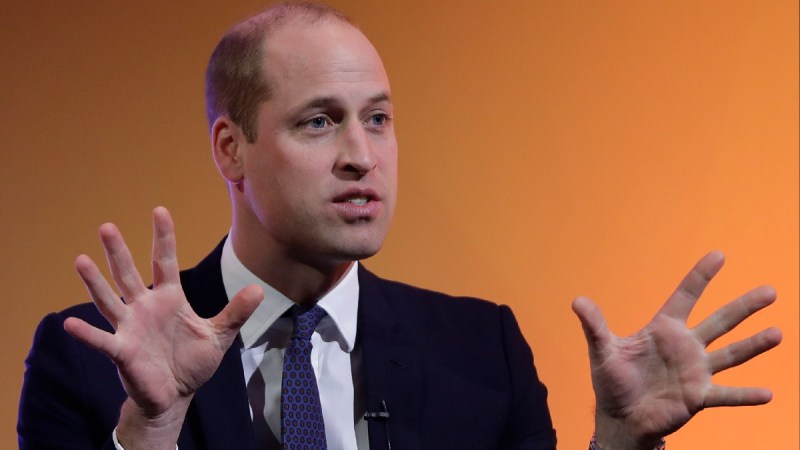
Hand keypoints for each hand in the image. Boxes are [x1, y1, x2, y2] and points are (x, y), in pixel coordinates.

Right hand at [63, 207, 262, 448]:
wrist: (177, 394)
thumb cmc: (193, 362)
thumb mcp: (219, 335)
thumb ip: (236, 312)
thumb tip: (260, 290)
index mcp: (170, 298)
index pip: (165, 261)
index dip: (164, 237)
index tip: (159, 210)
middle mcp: (145, 307)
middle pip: (129, 274)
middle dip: (119, 251)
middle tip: (107, 226)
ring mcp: (131, 327)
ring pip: (110, 299)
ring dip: (95, 282)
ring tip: (80, 260)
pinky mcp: (123, 352)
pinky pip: (103, 340)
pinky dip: (87, 333)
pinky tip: (69, 324)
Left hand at [572, 251, 781, 449]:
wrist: (620, 417)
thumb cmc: (612, 380)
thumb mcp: (602, 350)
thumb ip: (594, 326)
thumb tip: (577, 300)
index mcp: (663, 330)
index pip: (685, 296)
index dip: (701, 276)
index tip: (719, 255)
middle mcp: (685, 346)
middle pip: (719, 321)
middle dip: (744, 306)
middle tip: (770, 291)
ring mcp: (695, 371)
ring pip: (731, 354)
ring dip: (754, 345)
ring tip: (778, 333)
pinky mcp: (698, 396)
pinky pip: (726, 395)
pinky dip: (745, 395)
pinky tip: (767, 394)